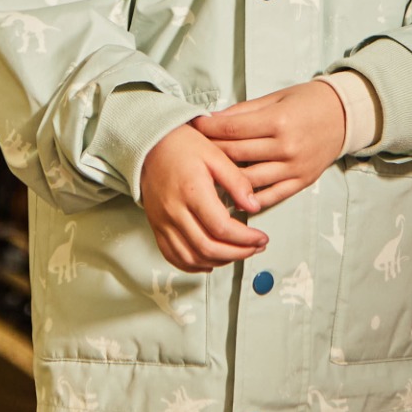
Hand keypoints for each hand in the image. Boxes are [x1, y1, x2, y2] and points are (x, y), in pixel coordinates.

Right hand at [140, 123, 266, 272]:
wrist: (150, 146)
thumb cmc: (183, 146)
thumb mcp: (216, 155)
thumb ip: (237, 181)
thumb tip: (254, 206)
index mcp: (192, 191)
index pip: (222, 228)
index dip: (246, 239)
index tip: (261, 238)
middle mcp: (174, 211)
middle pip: (208, 248)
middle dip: (237, 253)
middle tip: (255, 248)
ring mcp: (163, 222)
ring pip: (192, 257)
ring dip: (219, 261)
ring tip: (238, 253)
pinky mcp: (156, 227)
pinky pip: (173, 256)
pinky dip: (193, 265)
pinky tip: (210, 261)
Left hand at [192, 80, 345, 209]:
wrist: (345, 115)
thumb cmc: (308, 101)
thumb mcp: (276, 97)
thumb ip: (245, 111)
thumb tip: (213, 119)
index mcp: (278, 121)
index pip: (231, 129)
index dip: (208, 129)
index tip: (192, 127)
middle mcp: (285, 147)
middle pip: (235, 154)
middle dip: (210, 151)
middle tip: (193, 150)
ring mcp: (293, 167)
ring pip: (248, 180)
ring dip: (224, 179)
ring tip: (206, 176)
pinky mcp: (301, 182)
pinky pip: (270, 196)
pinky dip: (249, 199)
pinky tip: (232, 197)